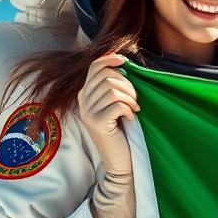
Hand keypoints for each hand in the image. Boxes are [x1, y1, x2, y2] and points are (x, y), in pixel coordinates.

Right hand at [77, 54, 138, 174]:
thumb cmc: (121, 130)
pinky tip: (131, 118)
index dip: (109, 59)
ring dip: (130, 98)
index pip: (94, 68)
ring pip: (112, 90)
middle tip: (134, 100)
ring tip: (134, 109)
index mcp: (85, 94)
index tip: (124, 60)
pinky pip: (117, 105)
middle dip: (127, 84)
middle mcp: (83, 101)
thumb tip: (120, 62)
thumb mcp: (114, 105)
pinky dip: (129, 109)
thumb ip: (113, 87)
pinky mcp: (96, 122)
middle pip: (106, 76)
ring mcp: (87, 112)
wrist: (118, 158)